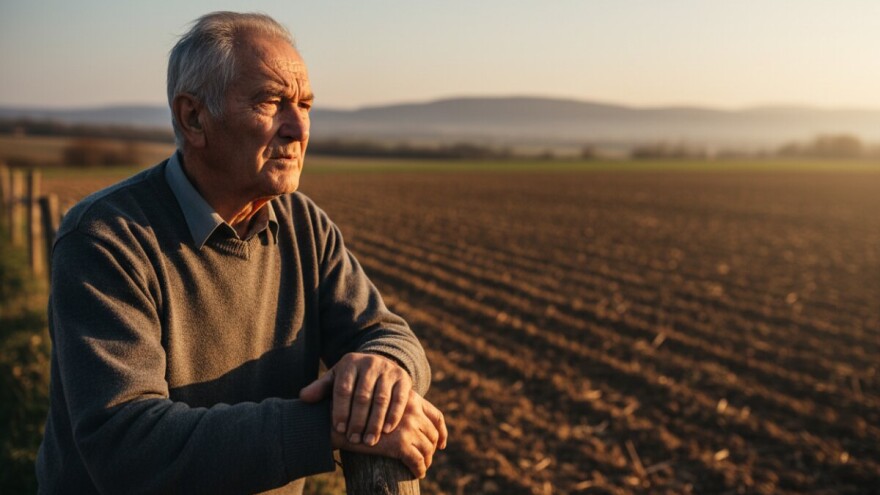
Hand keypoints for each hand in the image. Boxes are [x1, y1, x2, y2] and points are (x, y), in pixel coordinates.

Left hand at [300, 352, 412, 445]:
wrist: (380, 363)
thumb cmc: (352, 377)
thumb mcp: (336, 379)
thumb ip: (320, 389)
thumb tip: (303, 398)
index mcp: (350, 363)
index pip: (344, 388)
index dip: (341, 410)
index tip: (339, 429)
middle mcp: (371, 363)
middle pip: (363, 396)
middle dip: (358, 421)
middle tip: (354, 440)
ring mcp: (389, 370)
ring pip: (381, 399)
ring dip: (375, 422)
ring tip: (369, 441)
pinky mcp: (404, 378)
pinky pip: (400, 399)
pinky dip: (393, 415)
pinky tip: (387, 431)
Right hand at [331, 391, 447, 477]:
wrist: (339, 421)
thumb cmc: (357, 412)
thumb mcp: (381, 404)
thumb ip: (400, 410)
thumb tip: (416, 427)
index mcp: (410, 398)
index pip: (436, 416)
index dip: (443, 432)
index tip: (442, 444)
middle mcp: (412, 410)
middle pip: (433, 434)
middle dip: (432, 449)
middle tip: (427, 459)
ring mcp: (407, 426)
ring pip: (427, 448)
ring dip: (426, 460)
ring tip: (421, 467)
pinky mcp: (400, 444)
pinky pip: (417, 461)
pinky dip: (419, 469)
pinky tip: (417, 474)